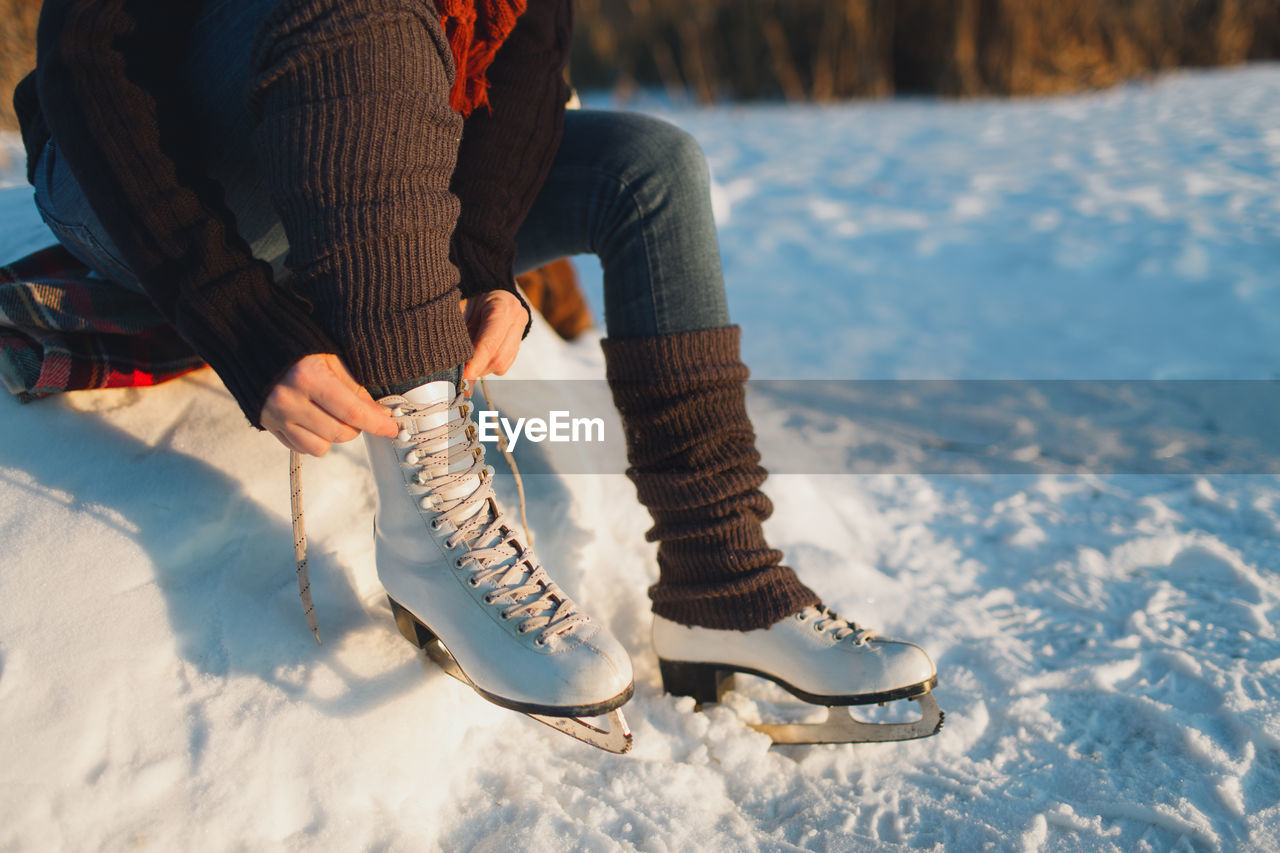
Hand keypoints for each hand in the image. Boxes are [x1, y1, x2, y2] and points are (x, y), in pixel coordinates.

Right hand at [261, 353, 397, 455]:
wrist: (248, 339)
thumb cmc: (293, 343)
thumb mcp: (328, 357)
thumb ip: (353, 387)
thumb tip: (377, 412)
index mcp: (308, 378)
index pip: (352, 412)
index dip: (376, 423)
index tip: (390, 427)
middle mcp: (290, 400)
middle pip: (339, 433)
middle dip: (356, 427)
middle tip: (356, 412)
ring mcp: (276, 415)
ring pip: (321, 447)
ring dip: (333, 435)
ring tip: (331, 415)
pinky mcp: (267, 425)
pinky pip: (300, 448)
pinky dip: (313, 439)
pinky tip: (313, 421)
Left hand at [460, 289, 526, 388]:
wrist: (491, 294)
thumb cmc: (471, 301)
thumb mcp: (462, 308)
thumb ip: (458, 332)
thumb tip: (449, 360)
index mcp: (503, 306)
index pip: (490, 342)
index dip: (475, 363)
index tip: (463, 378)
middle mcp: (517, 319)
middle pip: (498, 358)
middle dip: (477, 368)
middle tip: (458, 372)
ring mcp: (520, 332)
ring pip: (501, 365)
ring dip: (481, 369)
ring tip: (466, 359)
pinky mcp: (518, 345)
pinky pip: (503, 366)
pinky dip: (486, 366)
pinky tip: (477, 358)